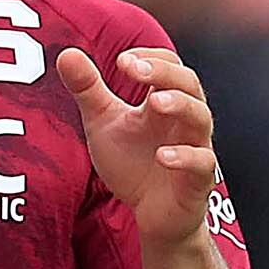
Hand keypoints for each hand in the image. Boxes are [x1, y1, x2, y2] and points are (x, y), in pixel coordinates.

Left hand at [56, 45, 221, 248]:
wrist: (152, 215)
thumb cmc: (133, 164)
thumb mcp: (104, 123)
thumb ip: (88, 90)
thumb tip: (66, 53)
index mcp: (163, 101)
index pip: (169, 64)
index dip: (150, 58)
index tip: (122, 60)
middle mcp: (183, 120)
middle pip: (189, 83)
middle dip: (164, 73)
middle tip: (135, 70)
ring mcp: (195, 147)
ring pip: (201, 117)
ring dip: (180, 105)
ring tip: (155, 102)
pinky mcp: (198, 180)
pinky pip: (202, 163)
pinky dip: (185, 157)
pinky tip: (162, 156)